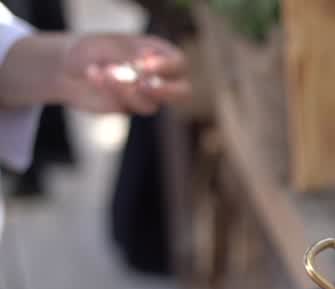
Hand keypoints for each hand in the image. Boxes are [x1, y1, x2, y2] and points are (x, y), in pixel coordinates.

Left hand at [57, 34, 189, 114]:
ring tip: (101, 71)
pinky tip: (94, 76)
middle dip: (166, 91)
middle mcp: (158, 75)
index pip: (178, 63)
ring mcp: (146, 96)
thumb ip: (125, 55)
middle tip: (142, 86)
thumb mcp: (104, 46)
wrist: (65, 69)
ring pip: (151, 103)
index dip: (165, 66)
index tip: (141, 64)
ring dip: (124, 89)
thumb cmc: (89, 50)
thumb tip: (142, 65)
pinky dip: (112, 92)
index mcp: (158, 52)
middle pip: (183, 91)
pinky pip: (129, 107)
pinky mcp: (131, 108)